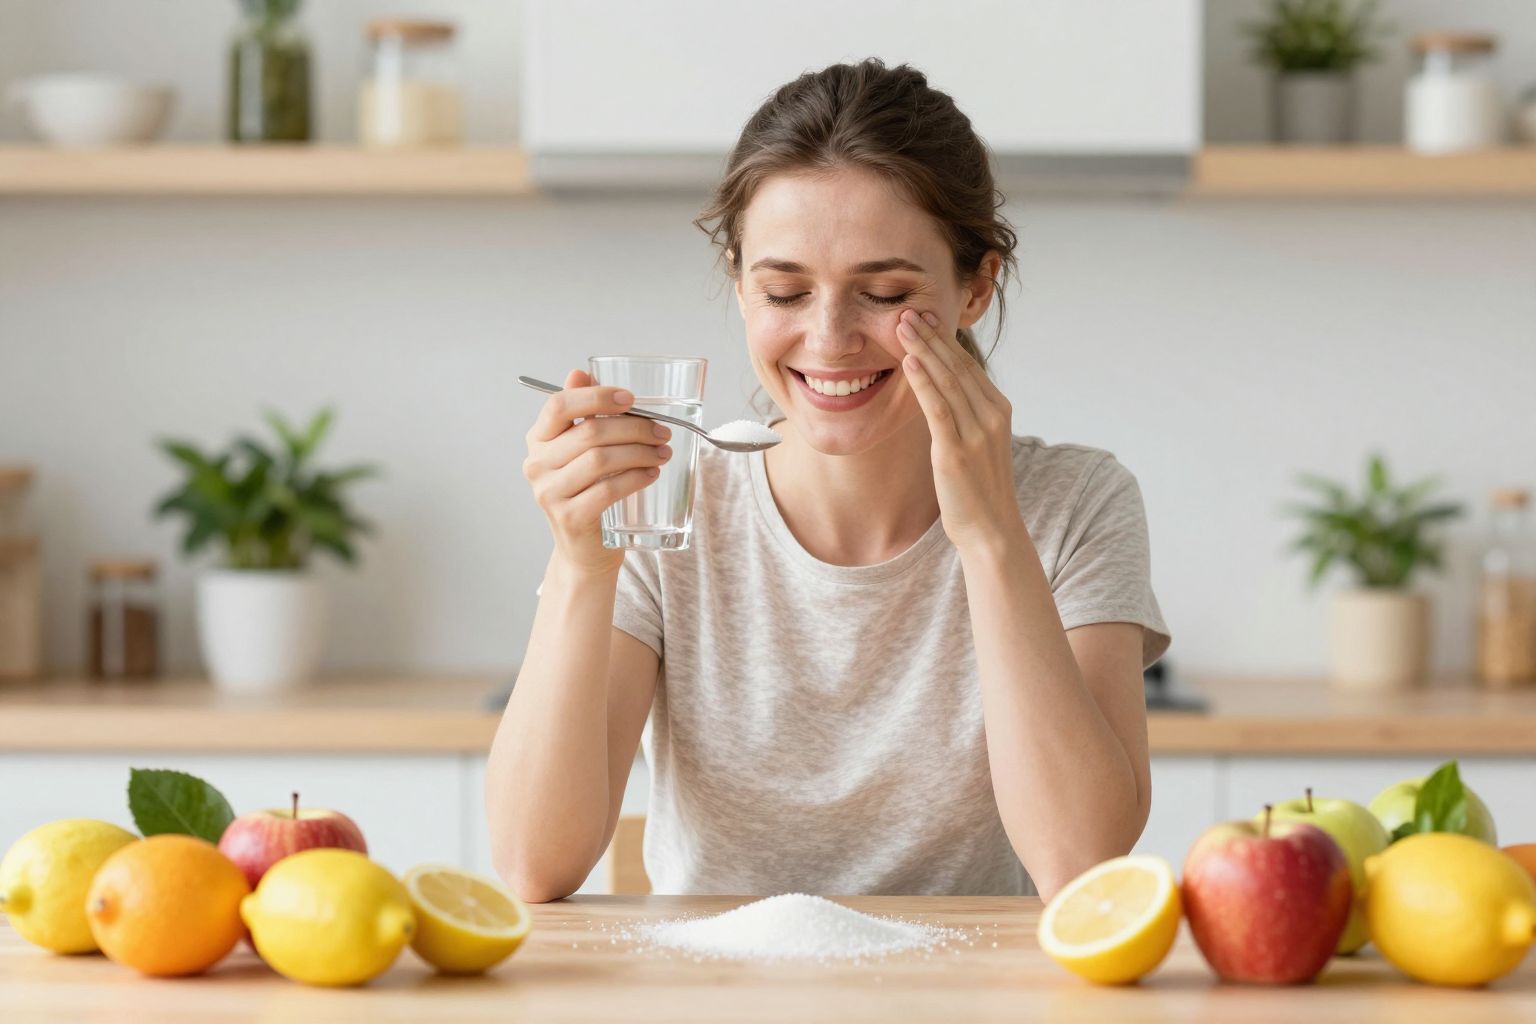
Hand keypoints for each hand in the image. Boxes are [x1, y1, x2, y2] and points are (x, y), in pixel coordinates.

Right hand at [523, 369, 673, 575]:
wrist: (583, 552)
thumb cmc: (587, 493)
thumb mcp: (580, 452)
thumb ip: (582, 414)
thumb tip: (582, 372)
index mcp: (538, 440)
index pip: (559, 405)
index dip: (596, 396)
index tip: (630, 399)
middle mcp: (536, 465)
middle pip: (589, 432)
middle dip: (634, 427)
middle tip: (663, 431)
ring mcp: (549, 493)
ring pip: (601, 460)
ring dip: (640, 452)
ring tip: (663, 452)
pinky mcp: (570, 517)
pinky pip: (608, 489)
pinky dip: (636, 478)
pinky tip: (652, 473)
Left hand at [896, 308, 1027, 553]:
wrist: (992, 530)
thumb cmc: (979, 490)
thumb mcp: (977, 444)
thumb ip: (964, 415)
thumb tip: (941, 393)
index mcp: (998, 409)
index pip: (967, 365)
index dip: (944, 340)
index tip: (923, 317)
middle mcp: (991, 415)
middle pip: (957, 366)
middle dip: (931, 336)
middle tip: (907, 311)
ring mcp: (977, 432)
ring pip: (947, 381)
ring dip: (923, 350)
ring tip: (902, 326)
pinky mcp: (958, 451)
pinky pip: (939, 409)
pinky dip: (924, 384)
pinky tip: (911, 362)